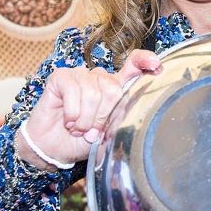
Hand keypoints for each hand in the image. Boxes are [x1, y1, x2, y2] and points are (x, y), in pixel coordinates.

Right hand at [19, 49, 161, 169]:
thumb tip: (128, 106)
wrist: (54, 149)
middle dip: (103, 117)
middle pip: (113, 89)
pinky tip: (68, 121)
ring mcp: (80, 75)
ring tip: (78, 128)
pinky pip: (73, 90)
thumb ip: (120, 117)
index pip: (133, 66)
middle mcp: (99, 77)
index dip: (144, 61)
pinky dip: (72, 113)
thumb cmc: (82, 140)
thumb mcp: (108, 133)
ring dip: (85, 120)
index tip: (156, 66)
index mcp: (114, 88)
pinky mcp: (61, 77)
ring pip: (93, 93)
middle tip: (91, 131)